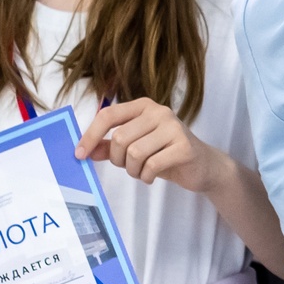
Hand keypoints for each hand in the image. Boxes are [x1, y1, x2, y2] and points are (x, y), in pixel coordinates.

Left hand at [78, 98, 219, 193]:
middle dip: (118, 160)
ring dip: (133, 170)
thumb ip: (110, 146)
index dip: (90, 135)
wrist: (203, 166)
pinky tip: (152, 176)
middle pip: (120, 138)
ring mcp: (173, 127)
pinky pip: (152, 165)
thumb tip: (85, 149)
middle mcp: (159, 112)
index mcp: (143, 107)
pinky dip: (146, 176)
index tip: (79, 154)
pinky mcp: (184, 146)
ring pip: (134, 153)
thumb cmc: (166, 154)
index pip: (108, 115)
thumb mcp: (136, 147)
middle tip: (129, 167)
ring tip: (142, 172)